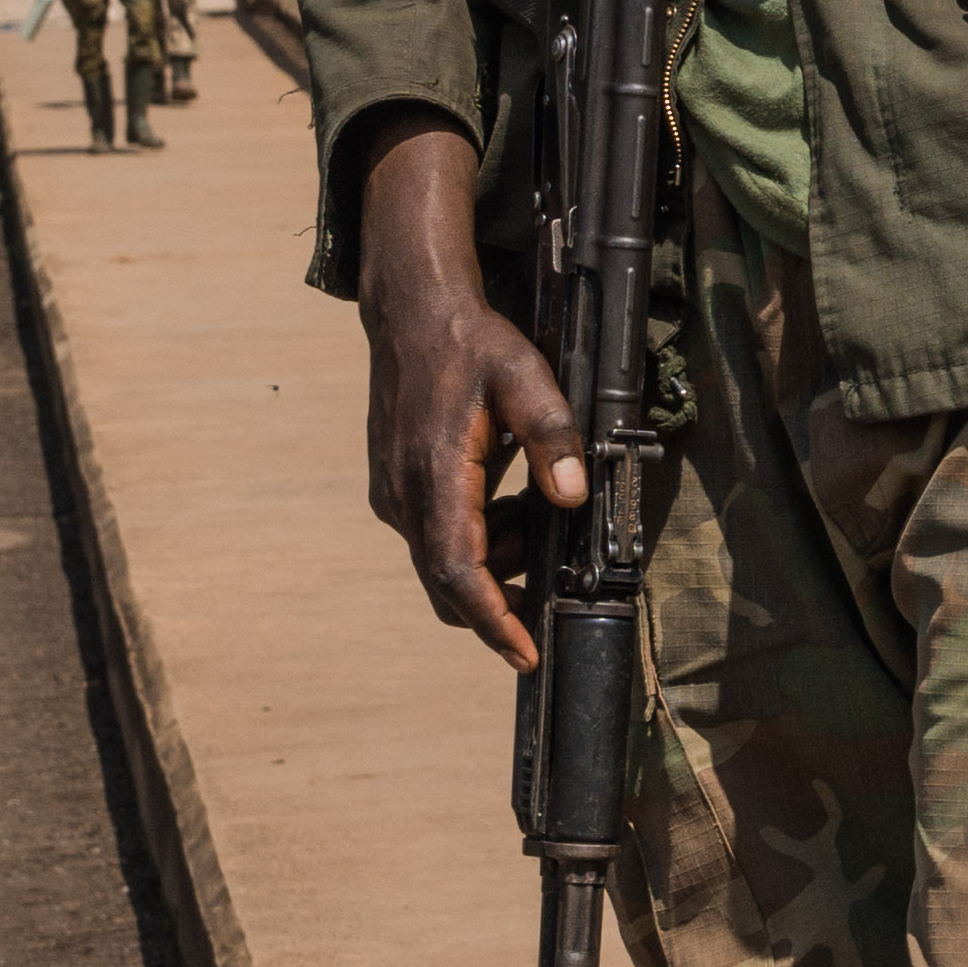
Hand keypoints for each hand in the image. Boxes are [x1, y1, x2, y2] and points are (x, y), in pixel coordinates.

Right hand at [350, 120, 581, 658]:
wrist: (412, 313)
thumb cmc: (469, 342)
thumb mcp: (525, 375)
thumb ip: (553, 434)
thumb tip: (573, 494)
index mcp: (434, 471)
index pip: (458, 568)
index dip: (491, 619)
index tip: (523, 653)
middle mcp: (404, 494)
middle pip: (447, 582)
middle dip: (499, 602)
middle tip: (547, 600)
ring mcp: (394, 495)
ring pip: (444, 561)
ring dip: (495, 562)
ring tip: (537, 518)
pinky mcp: (395, 490)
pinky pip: (437, 537)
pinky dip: (479, 539)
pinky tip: (513, 505)